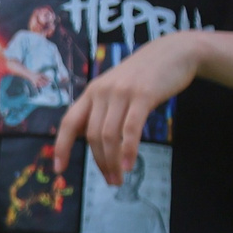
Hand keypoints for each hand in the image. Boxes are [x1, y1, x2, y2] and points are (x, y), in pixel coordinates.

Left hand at [52, 31, 204, 186]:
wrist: (174, 52)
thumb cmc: (145, 76)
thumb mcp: (116, 89)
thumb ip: (103, 110)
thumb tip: (90, 137)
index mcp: (91, 92)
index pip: (69, 122)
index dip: (62, 147)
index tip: (58, 168)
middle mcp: (101, 92)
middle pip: (92, 135)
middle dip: (99, 162)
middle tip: (110, 181)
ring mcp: (121, 93)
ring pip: (109, 135)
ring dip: (112, 161)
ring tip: (119, 178)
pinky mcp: (143, 95)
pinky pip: (130, 129)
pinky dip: (128, 150)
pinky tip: (128, 165)